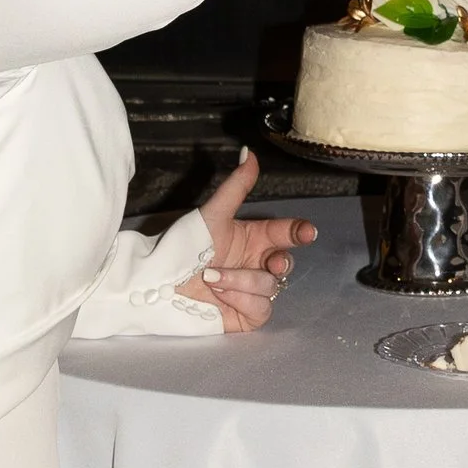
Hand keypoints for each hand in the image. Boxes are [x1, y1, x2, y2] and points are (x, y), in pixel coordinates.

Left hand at [179, 149, 317, 333]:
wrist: (159, 285)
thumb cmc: (182, 248)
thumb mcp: (212, 215)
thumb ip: (236, 186)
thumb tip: (248, 152)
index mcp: (253, 238)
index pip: (286, 233)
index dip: (299, 231)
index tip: (307, 232)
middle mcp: (255, 264)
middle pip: (287, 263)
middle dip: (281, 262)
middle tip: (273, 262)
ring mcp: (252, 291)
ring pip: (271, 287)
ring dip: (242, 281)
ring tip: (212, 277)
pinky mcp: (246, 315)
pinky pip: (261, 308)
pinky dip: (241, 300)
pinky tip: (219, 294)